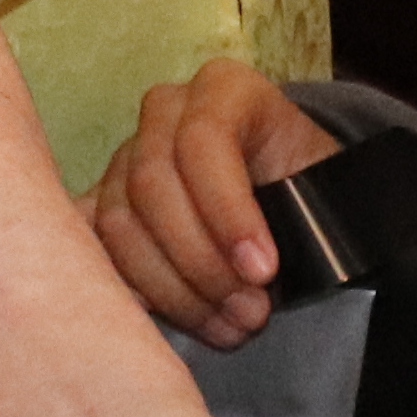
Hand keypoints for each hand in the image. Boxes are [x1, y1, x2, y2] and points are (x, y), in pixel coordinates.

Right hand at [83, 57, 341, 341]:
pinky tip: (173, 322)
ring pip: (120, 224)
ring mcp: (125, 156)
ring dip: (174, 290)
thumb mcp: (322, 181)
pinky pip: (94, 249)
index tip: (263, 272)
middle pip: (153, 185)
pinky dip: (132, 292)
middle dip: (202, 262)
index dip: (228, 211)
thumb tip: (269, 271)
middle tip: (250, 314)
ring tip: (228, 327)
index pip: (204, 140)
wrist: (284, 192)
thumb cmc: (307, 185)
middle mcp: (165, 112)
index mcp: (224, 89)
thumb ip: (307, 208)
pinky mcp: (100, 201)